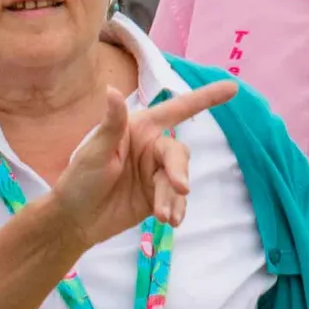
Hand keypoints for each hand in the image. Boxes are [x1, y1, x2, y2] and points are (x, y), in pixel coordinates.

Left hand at [48, 80, 236, 245]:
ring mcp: (157, 174)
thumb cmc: (80, 180)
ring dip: (173, 197)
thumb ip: (111, 124)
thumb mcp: (95, 152)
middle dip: (180, 171)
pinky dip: (176, 209)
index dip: (205, 98)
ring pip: (179, 180)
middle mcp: (152, 148)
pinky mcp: (159, 197)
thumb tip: (112, 90)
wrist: (75, 220)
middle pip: (179, 154)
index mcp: (140, 128)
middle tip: (179, 188)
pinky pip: (177, 201)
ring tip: (163, 216)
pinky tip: (170, 221)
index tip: (233, 88)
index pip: (177, 110)